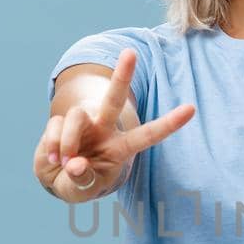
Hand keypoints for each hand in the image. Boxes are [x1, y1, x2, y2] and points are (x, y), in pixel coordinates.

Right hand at [35, 49, 194, 202]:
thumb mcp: (82, 190)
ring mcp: (83, 124)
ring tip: (64, 161)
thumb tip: (75, 163)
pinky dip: (53, 145)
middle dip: (122, 76)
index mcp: (120, 148)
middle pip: (114, 99)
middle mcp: (104, 130)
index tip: (191, 109)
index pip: (147, 136)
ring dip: (68, 142)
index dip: (169, 124)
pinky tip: (52, 157)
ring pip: (77, 116)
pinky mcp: (61, 121)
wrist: (54, 179)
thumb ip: (82, 180)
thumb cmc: (78, 184)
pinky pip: (56, 125)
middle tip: (130, 52)